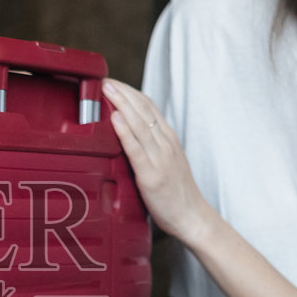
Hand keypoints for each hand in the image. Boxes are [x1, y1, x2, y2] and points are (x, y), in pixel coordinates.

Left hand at [102, 79, 214, 242]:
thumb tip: (127, 135)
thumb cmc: (176, 193)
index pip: (149, 106)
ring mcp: (160, 158)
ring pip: (139, 124)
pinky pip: (136, 148)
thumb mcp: (166, 161)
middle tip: (104, 79)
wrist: (192, 217)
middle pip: (143, 109)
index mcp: (168, 138)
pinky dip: (124, 131)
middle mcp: (165, 143)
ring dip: (121, 104)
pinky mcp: (152, 175)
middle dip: (123, 92)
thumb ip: (150, 146)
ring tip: (106, 89)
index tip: (113, 82)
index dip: (130, 92)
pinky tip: (114, 119)